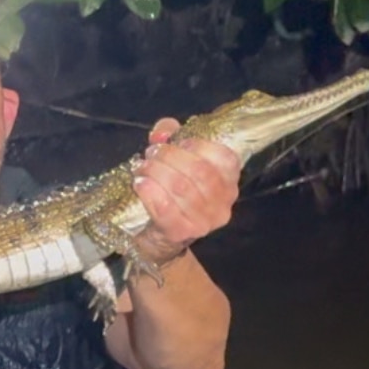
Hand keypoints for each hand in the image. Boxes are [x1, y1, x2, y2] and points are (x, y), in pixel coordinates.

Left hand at [132, 119, 241, 264]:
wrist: (161, 236)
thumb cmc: (172, 191)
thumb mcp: (174, 157)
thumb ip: (169, 135)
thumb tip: (162, 132)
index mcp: (228, 181)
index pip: (224, 158)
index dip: (197, 145)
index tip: (175, 143)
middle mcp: (223, 203)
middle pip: (199, 171)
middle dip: (169, 157)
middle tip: (150, 154)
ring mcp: (205, 222)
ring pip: (182, 188)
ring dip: (156, 172)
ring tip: (141, 169)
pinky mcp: (182, 233)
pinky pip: (166, 209)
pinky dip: (150, 192)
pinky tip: (140, 184)